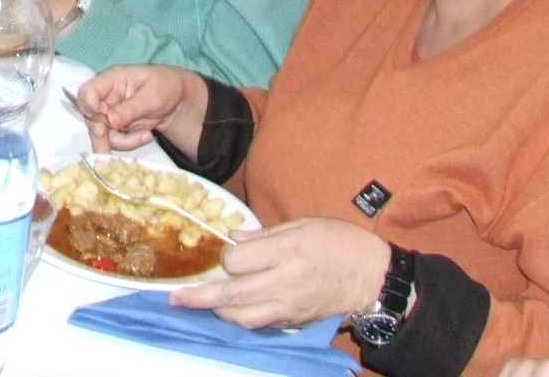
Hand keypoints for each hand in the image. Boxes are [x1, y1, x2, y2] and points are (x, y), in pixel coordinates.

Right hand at [77, 65, 205, 154]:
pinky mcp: (115, 126)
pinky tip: (146, 136)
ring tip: (146, 136)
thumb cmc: (165, 87)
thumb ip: (131, 108)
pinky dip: (128, 143)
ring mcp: (109, 112)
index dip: (89, 108)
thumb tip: (110, 120)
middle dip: (103, 135)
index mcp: (111, 80)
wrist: (176, 99)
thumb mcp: (153, 96)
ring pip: (101, 134)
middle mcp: (105, 96)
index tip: (103, 124)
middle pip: (90, 118)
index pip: (87, 92)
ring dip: (121, 142)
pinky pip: (113, 140)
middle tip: (116, 145)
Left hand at [169, 217, 390, 331]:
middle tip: (174, 298)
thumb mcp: (305, 224)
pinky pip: (261, 325)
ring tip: (196, 306)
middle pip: (233, 293)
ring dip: (217, 312)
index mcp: (287, 250)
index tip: (225, 253)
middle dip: (199, 296)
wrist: (374, 278)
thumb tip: (233, 238)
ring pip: (243, 317)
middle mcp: (285, 281)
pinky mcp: (295, 321)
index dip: (225, 257)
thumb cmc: (341, 242)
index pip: (238, 261)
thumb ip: (267, 233)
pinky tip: (227, 315)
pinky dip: (241, 320)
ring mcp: (290, 306)